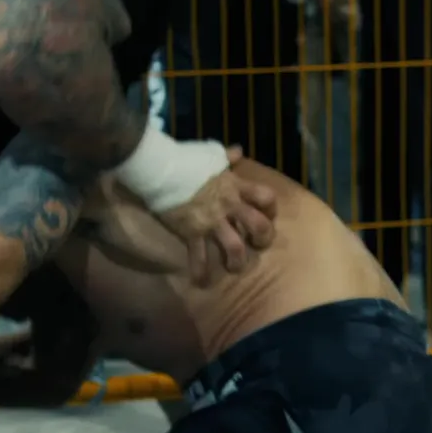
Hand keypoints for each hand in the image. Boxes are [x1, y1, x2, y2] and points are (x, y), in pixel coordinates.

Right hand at [156, 146, 276, 282]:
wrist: (160, 168)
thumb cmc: (186, 159)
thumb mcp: (210, 153)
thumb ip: (226, 155)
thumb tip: (237, 151)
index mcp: (235, 186)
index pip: (266, 196)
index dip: (271, 208)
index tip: (267, 214)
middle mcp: (229, 205)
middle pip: (258, 225)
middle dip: (263, 238)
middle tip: (257, 244)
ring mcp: (212, 221)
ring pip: (235, 247)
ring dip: (237, 261)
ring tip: (234, 267)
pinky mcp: (193, 232)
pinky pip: (199, 255)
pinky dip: (200, 271)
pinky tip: (200, 281)